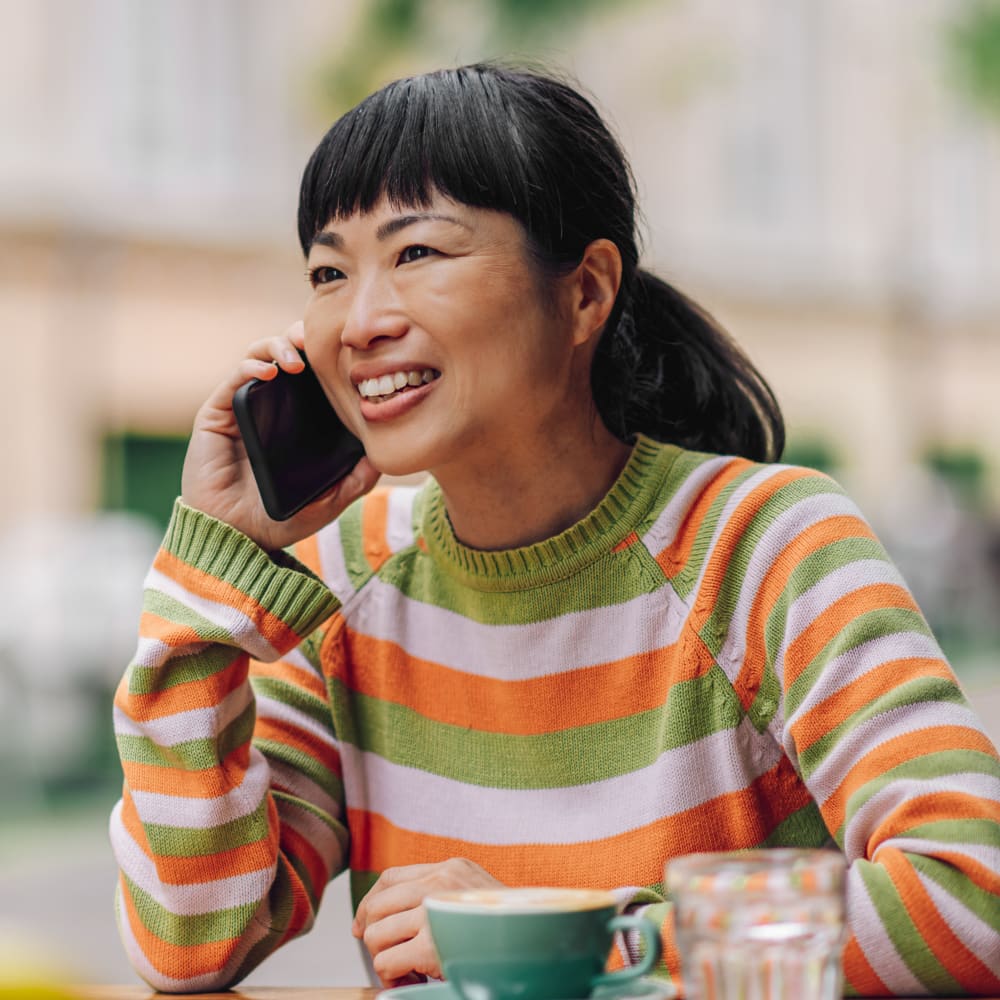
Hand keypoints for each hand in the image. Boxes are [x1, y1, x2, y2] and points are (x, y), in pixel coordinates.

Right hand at [180, 321, 378, 550]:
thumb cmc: (280, 519)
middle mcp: (270, 407)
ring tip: (298, 357)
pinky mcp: (217, 414)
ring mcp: (244, 408)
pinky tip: (271, 371)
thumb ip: (358, 479)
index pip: (312, 375)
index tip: (348, 351)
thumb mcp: (330, 500)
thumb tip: (384, 454)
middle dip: (302, 338)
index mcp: (297, 421)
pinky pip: (235, 378)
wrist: (236, 538)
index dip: (326, 356)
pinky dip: (253, 366)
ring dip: (279, 345)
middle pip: (286, 354)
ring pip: (259, 355)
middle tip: (319, 339)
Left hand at [352, 859, 503, 986]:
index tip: (362, 925)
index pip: (392, 877)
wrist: (536, 942)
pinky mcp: (432, 945)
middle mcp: (440, 884)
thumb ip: (443, 893)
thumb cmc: (507, 927)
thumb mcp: (475, 895)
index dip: (370, 902)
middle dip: (374, 936)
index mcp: (450, 869)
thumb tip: (396, 912)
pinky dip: (392, 976)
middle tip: (391, 958)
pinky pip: (386, 961)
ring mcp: (434, 912)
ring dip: (384, 959)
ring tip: (407, 972)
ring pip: (376, 934)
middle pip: (378, 905)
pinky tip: (413, 981)